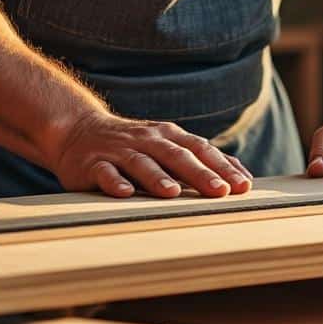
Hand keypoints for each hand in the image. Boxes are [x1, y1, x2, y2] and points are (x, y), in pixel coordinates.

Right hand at [45, 110, 251, 198]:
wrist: (78, 131)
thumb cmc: (135, 146)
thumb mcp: (170, 148)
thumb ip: (203, 162)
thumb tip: (245, 180)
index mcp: (169, 136)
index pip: (201, 150)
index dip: (222, 167)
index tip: (243, 186)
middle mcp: (147, 140)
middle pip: (176, 156)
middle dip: (200, 173)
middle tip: (220, 191)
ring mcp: (119, 151)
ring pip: (141, 162)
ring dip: (157, 177)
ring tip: (173, 192)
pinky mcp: (92, 163)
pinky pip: (104, 172)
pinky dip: (115, 182)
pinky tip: (125, 192)